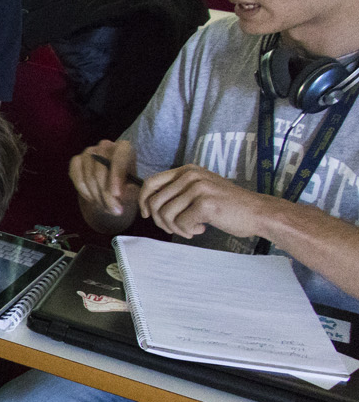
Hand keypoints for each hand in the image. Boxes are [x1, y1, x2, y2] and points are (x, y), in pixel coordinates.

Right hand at [68, 139, 137, 225]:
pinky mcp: (76, 160)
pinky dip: (85, 192)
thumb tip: (118, 194)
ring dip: (96, 197)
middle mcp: (105, 146)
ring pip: (88, 177)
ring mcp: (89, 152)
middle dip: (105, 194)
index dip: (116, 176)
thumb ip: (130, 190)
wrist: (110, 189)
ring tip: (105, 207)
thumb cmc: (126, 187)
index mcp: (124, 148)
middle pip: (100, 170)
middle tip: (113, 210)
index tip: (116, 195)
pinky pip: (77, 179)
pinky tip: (93, 199)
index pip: (119, 158)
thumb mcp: (133, 189)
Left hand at [138, 164, 269, 239]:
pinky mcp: (205, 203)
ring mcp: (198, 188)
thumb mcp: (201, 190)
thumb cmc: (228, 206)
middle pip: (155, 202)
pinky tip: (202, 228)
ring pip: (166, 215)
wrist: (258, 213)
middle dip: (161, 221)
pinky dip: (188, 231)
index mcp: (187, 170)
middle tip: (177, 228)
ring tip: (192, 228)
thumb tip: (149, 204)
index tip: (147, 214)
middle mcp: (191, 175)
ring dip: (176, 228)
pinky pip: (181, 223)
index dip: (144, 201)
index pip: (151, 183)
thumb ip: (178, 191)